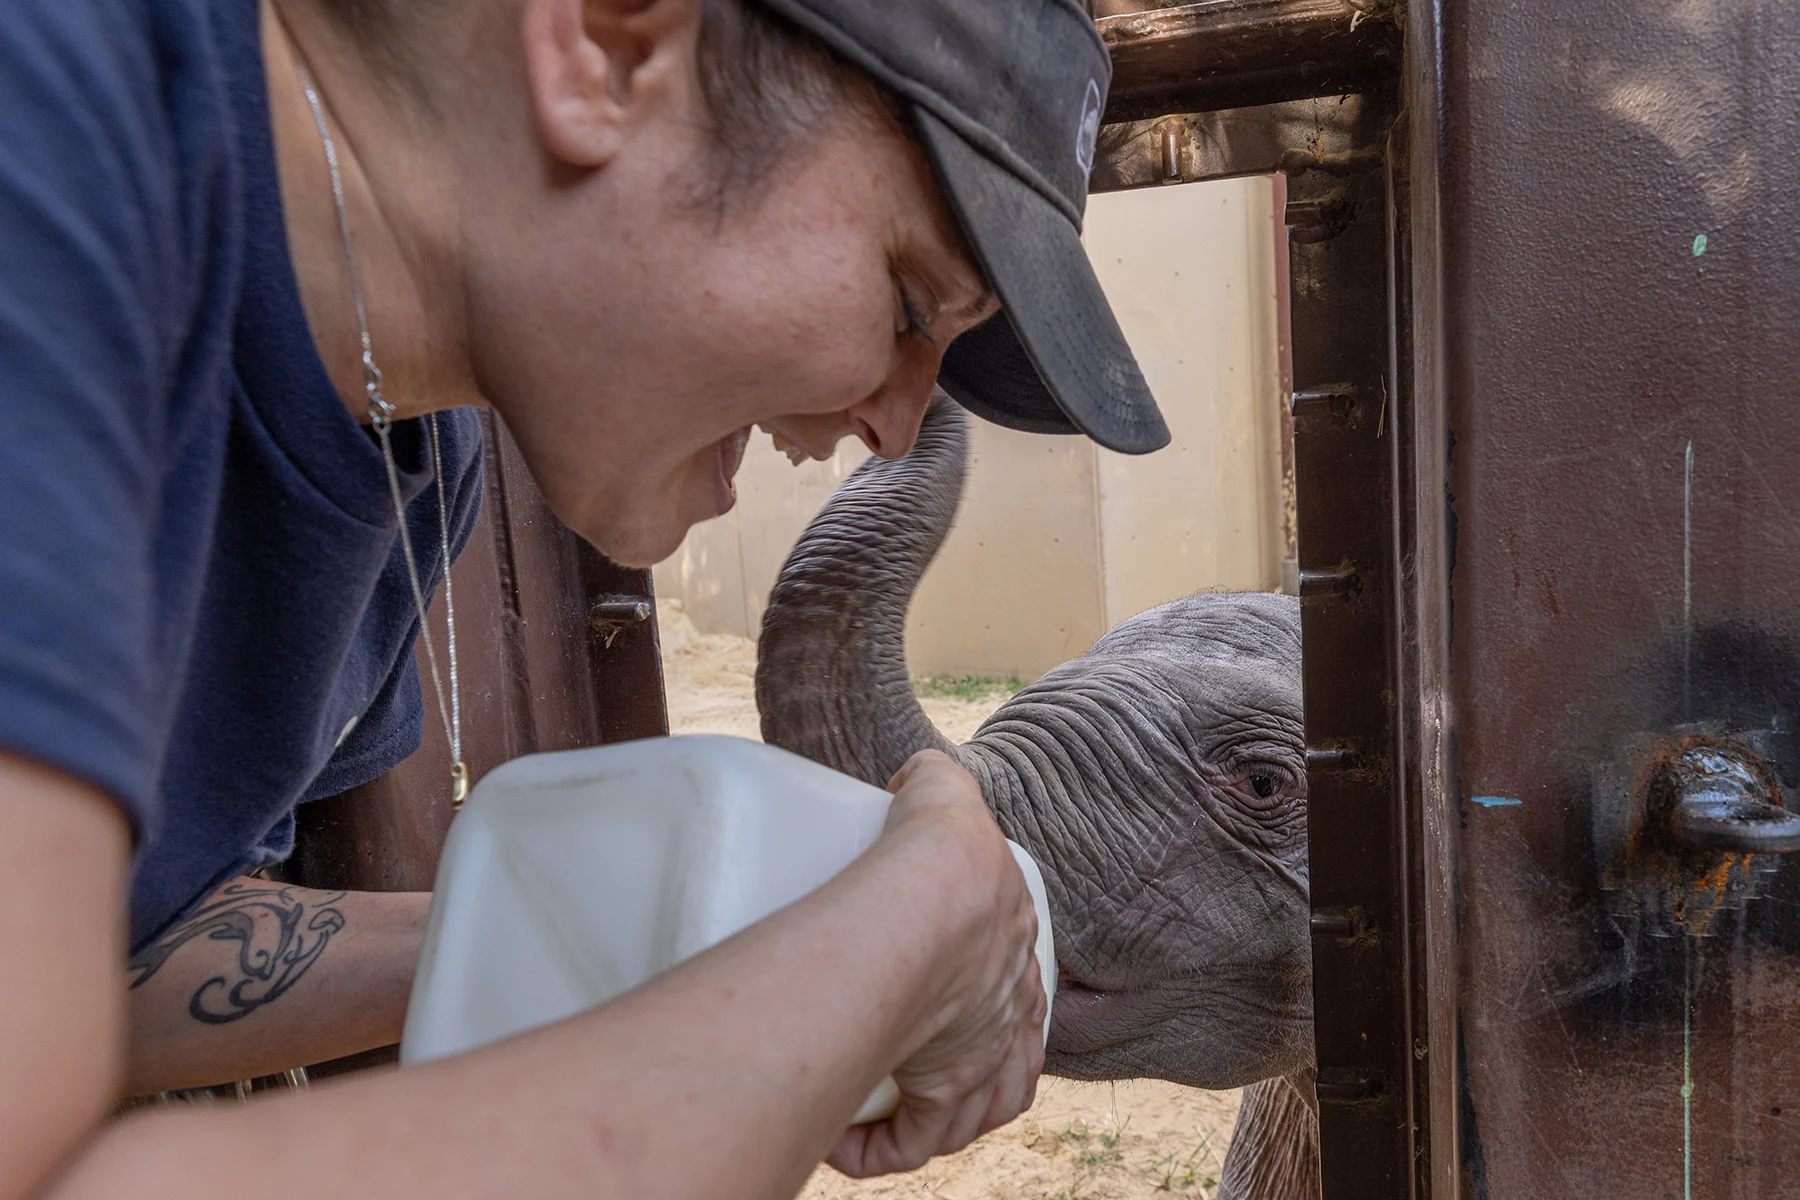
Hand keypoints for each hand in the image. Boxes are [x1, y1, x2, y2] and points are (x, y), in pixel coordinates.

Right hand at [827, 750, 1046, 1176]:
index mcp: (1012, 949)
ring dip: (925, 1121)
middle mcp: (1010, 1014)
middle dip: (957, 1071)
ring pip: (963, 1113)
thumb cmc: (937, 852)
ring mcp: (983, 1059)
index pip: (1011, 992)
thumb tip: (912, 776)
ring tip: (878, 1112)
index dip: (981, 1005)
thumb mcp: (943, 794)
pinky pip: (914, 1143)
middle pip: (993, 1061)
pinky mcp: (944, 1094)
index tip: (933, 1004)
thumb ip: (932, 777)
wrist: (928, 901)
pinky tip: (843, 1145)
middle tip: (904, 1061)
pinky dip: (878, 1151)